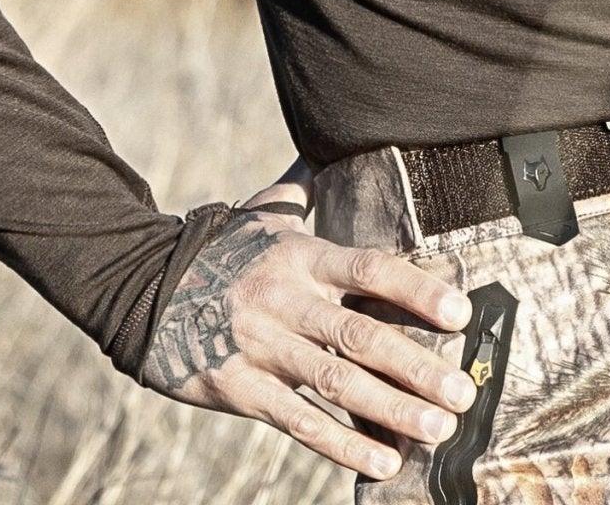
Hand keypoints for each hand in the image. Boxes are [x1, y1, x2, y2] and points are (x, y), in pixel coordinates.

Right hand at [140, 167, 475, 483]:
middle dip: (417, 368)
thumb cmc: (224, 248)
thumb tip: (340, 147)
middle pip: (360, 337)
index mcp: (301, 255)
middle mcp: (287, 301)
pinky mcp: (239, 388)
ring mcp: (263, 347)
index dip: (417, 291)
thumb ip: (309, 188)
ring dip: (391, 410)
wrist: (145, 287)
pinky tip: (382, 462)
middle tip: (463, 393)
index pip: (370, 270)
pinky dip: (341, 444)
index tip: (461, 314)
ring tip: (437, 430)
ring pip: (336, 384)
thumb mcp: (268, 213)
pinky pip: (298, 422)